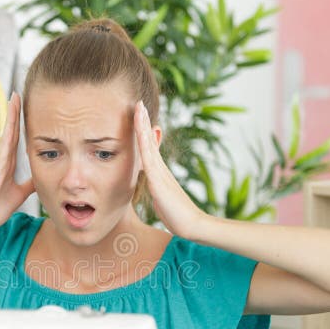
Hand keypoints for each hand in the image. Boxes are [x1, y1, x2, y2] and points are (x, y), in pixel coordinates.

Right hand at [0, 92, 34, 234]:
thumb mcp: (20, 193)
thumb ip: (29, 183)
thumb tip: (42, 176)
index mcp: (8, 163)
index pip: (17, 138)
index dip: (22, 122)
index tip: (27, 107)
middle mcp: (2, 158)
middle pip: (12, 130)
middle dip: (16, 112)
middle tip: (20, 92)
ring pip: (7, 133)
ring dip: (11, 115)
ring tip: (15, 97)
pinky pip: (4, 145)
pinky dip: (8, 131)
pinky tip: (12, 119)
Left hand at [133, 100, 207, 237]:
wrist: (191, 225)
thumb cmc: (177, 216)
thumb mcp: (162, 198)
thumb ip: (158, 190)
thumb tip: (155, 188)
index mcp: (159, 172)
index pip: (149, 148)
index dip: (143, 132)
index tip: (139, 116)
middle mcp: (160, 168)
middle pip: (149, 140)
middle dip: (143, 122)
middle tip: (138, 103)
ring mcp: (160, 172)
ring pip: (148, 144)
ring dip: (143, 125)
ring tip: (138, 108)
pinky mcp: (158, 180)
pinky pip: (148, 157)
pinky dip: (144, 142)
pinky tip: (141, 130)